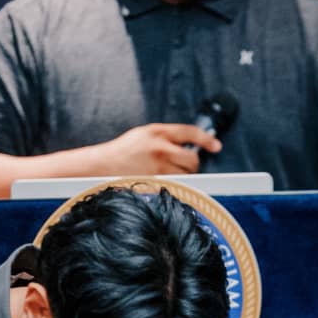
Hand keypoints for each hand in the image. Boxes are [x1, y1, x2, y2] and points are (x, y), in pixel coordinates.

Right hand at [99, 123, 219, 175]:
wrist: (100, 166)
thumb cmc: (123, 152)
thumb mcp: (143, 135)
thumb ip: (165, 138)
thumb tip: (191, 145)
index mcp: (157, 132)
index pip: (189, 132)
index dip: (206, 139)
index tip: (216, 146)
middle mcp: (160, 148)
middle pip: (192, 159)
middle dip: (192, 164)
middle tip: (183, 167)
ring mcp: (158, 167)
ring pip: (186, 175)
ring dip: (184, 177)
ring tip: (168, 174)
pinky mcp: (156, 182)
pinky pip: (176, 186)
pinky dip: (176, 186)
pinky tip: (164, 183)